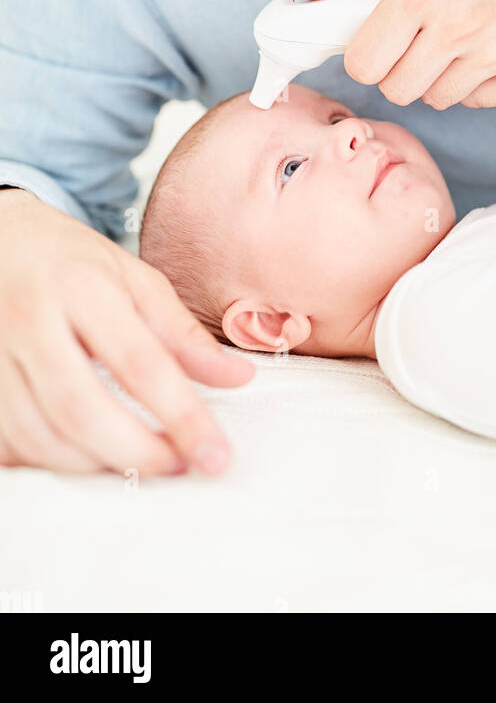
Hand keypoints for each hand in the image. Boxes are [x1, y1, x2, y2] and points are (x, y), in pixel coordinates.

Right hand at [0, 190, 254, 475]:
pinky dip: (50, 461)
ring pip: (41, 436)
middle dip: (136, 452)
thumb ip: (181, 333)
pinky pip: (10, 442)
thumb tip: (238, 378)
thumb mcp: (132, 279)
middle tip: (179, 467)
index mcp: (81, 286)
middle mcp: (31, 320)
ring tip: (139, 462)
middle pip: (82, 410)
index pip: (140, 363)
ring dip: (96, 464)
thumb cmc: (71, 261)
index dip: (181, 416)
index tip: (215, 455)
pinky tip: (85, 455)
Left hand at [285, 0, 495, 108]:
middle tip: (420, 40)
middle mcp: (458, 29)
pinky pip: (476, 103)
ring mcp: (495, 57)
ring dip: (437, 78)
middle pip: (396, 91)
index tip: (382, 40)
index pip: (363, 66)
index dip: (367, 56)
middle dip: (400, 69)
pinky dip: (475, 85)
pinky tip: (486, 52)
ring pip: (435, 100)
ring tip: (456, 42)